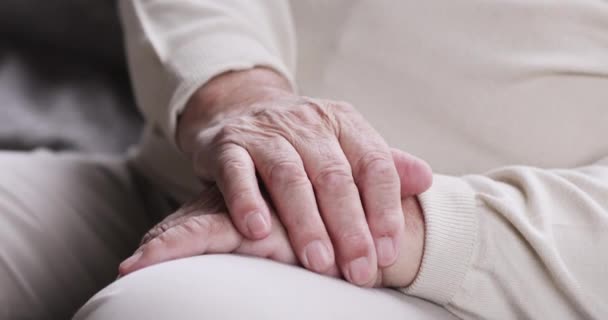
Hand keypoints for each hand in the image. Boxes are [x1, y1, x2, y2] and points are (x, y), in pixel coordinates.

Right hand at [118, 150, 425, 287]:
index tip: (389, 251)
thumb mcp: (342, 145)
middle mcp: (307, 122)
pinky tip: (258, 230)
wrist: (239, 109)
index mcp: (343, 122)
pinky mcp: (227, 144)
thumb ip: (381, 165)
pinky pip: (237, 172)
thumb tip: (425, 179)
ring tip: (319, 262)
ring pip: (289, 176)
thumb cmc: (299, 140)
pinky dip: (247, 201)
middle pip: (334, 176)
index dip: (385, 209)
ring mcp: (265, 132)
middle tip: (359, 271)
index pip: (374, 164)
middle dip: (350, 228)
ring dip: (306, 223)